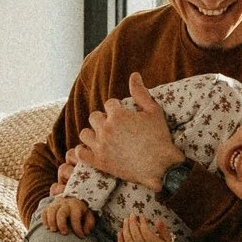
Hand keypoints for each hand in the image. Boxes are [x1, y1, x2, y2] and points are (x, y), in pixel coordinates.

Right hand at [41, 196, 94, 236]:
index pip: (76, 217)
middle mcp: (65, 203)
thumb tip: (85, 232)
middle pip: (61, 213)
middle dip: (61, 224)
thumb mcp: (88, 216)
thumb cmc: (81, 211)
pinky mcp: (49, 206)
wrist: (73, 199)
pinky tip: (47, 228)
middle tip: (64, 234)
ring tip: (53, 231)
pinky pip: (44, 211)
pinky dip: (44, 219)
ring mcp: (56, 204)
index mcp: (76, 205)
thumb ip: (89, 224)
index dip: (78, 228)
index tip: (81, 236)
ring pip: (51, 211)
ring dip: (51, 221)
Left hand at [73, 73, 179, 191]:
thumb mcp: (154, 111)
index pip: (109, 104)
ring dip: (93, 133)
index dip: (117, 108)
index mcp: (118, 115)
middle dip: (104, 119)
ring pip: (85, 133)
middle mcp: (106, 129)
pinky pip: (80, 153)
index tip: (124, 116)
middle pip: (95, 117)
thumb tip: (134, 75)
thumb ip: (141, 93)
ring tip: (103, 137)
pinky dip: (82, 150)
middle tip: (115, 127)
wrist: (160, 167)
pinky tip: (92, 149)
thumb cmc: (159, 138)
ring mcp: (100, 146)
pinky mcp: (99, 162)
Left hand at [115, 213, 171, 241]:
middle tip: (132, 215)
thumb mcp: (167, 238)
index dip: (143, 223)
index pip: (146, 232)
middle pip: (136, 236)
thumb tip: (158, 221)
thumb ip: (163, 230)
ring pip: (129, 241)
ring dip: (126, 230)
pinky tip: (119, 232)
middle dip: (133, 224)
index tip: (141, 216)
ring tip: (126, 220)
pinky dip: (120, 241)